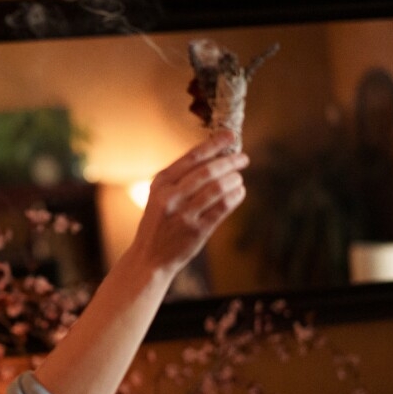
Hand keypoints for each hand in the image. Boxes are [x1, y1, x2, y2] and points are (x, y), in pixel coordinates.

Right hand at [130, 128, 247, 277]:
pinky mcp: (196, 231)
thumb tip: (215, 157)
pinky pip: (222, 208)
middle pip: (207, 171)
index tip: (230, 136)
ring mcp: (183, 215)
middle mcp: (170, 197)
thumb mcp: (159, 196)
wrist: (149, 258)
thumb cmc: (158, 223)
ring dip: (234, 179)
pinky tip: (240, 192)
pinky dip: (235, 197)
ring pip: (217, 188)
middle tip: (243, 158)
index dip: (214, 145)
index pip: (191, 157)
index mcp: (161, 183)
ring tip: (239, 177)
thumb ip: (180, 179)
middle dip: (229, 161)